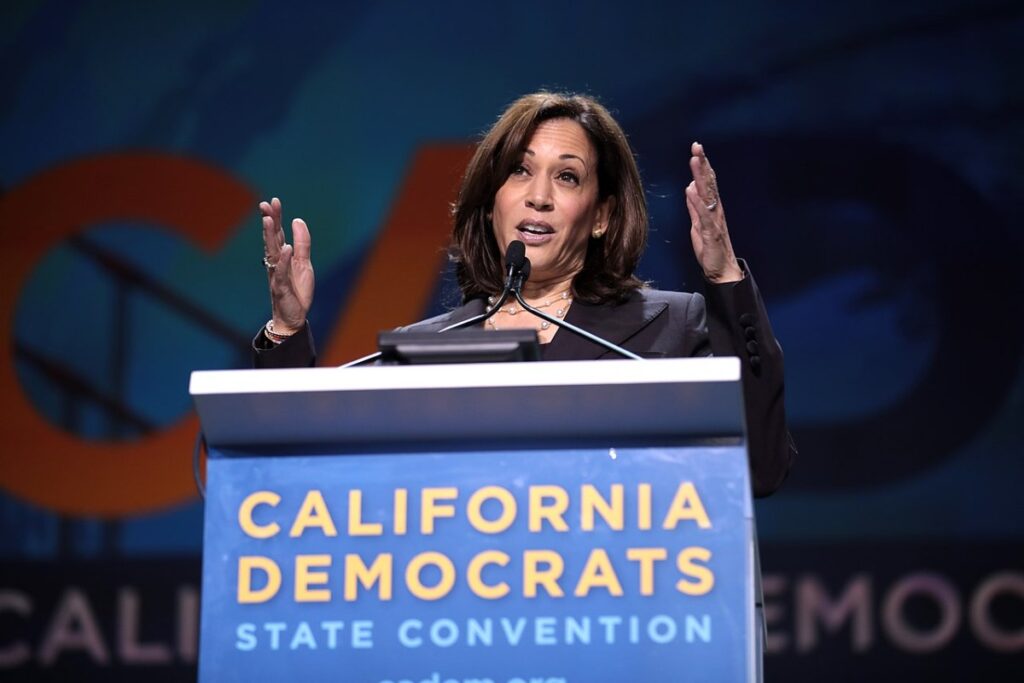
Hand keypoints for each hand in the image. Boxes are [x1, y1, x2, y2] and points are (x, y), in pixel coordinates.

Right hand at [260, 197, 313, 332]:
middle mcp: (276, 263)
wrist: (294, 316)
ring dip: (270, 236)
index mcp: (281, 256)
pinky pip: (281, 272)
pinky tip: (286, 249)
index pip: (277, 233)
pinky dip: (283, 261)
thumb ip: (302, 243)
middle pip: (272, 239)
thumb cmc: (297, 290)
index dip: (275, 217)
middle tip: (265, 204)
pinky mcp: (281, 287)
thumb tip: (297, 220)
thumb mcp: (304, 263)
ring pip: (272, 252)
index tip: (273, 201)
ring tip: (269, 220)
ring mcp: (276, 274)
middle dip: (269, 221)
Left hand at [685, 142, 742, 282]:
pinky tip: (692, 191)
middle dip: (703, 164)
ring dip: (701, 177)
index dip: (702, 166)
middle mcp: (715, 210)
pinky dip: (698, 203)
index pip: (707, 183)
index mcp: (711, 208)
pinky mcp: (711, 232)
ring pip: (708, 194)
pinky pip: (704, 215)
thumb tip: (690, 188)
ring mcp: (714, 220)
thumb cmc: (710, 248)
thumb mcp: (697, 224)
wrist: (720, 270)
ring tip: (696, 161)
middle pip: (709, 183)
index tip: (696, 149)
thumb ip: (694, 207)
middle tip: (697, 146)